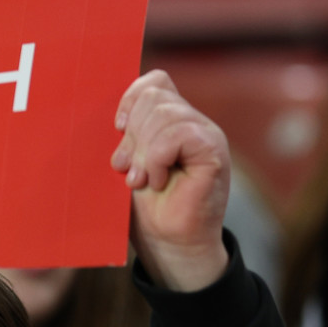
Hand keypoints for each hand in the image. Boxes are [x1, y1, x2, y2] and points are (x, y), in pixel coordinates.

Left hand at [110, 70, 229, 291]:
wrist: (167, 244)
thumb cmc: (146, 208)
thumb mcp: (129, 162)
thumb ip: (128, 134)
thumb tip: (113, 114)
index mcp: (173, 120)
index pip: (154, 82)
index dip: (131, 98)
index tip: (117, 129)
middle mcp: (193, 121)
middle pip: (154, 96)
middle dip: (132, 133)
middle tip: (128, 169)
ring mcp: (207, 133)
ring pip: (164, 113)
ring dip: (144, 151)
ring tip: (141, 180)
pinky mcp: (214, 150)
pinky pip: (178, 134)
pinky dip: (158, 158)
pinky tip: (157, 181)